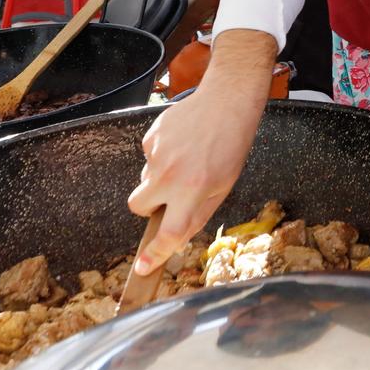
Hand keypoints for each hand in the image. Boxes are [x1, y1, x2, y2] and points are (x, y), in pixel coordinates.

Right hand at [127, 78, 265, 274]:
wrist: (226, 102)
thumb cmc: (231, 146)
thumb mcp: (223, 187)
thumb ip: (197, 214)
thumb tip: (174, 237)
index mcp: (194, 190)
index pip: (168, 233)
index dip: (155, 254)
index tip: (143, 267)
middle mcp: (171, 174)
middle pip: (138, 207)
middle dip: (149, 208)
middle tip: (171, 196)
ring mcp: (157, 154)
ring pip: (145, 180)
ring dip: (160, 178)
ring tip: (188, 159)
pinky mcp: (150, 137)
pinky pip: (149, 158)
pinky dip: (162, 156)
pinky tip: (183, 144)